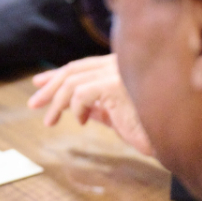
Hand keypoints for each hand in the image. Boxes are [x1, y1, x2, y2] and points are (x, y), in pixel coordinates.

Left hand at [28, 54, 153, 155]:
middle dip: (50, 87)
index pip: (81, 66)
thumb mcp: (116, 115)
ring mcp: (118, 72)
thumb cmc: (147, 128)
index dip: (57, 75)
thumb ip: (98, 108)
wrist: (168, 137)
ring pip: (72, 82)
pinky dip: (75, 108)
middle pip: (73, 70)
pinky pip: (81, 94)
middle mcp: (119, 63)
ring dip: (56, 103)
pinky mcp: (115, 85)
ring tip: (50, 121)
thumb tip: (79, 109)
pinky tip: (82, 121)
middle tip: (34, 103)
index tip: (39, 85)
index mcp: (120, 66)